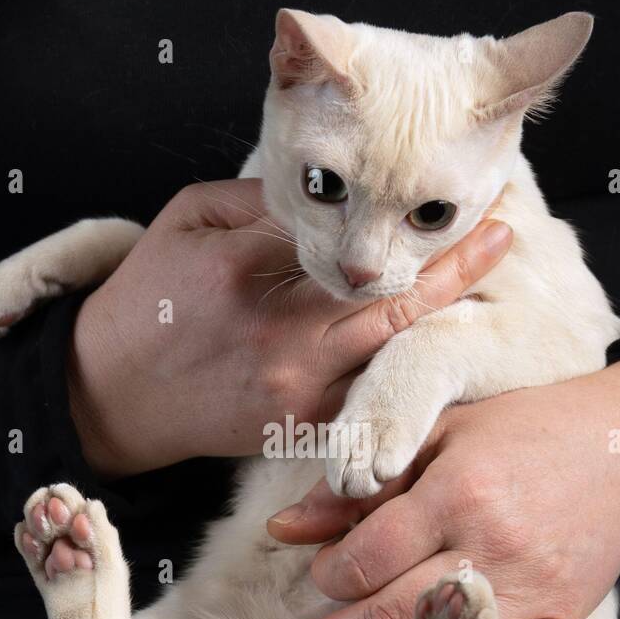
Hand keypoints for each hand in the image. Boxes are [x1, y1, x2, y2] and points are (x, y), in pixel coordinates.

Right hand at [67, 179, 512, 475]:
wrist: (112, 395)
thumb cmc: (147, 299)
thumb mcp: (188, 221)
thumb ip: (260, 199)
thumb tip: (337, 191)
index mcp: (250, 274)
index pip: (351, 241)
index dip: (413, 221)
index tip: (466, 197)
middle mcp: (284, 339)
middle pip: (394, 302)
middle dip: (457, 268)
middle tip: (507, 233)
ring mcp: (297, 392)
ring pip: (393, 354)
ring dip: (444, 319)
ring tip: (488, 280)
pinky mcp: (300, 427)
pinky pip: (373, 396)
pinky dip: (409, 368)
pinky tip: (443, 340)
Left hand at [266, 357, 619, 618]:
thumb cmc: (527, 428)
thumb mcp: (441, 431)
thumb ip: (362, 481)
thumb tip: (284, 528)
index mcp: (457, 492)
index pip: (367, 557)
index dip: (328, 574)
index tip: (318, 573)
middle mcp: (490, 548)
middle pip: (386, 616)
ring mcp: (527, 593)